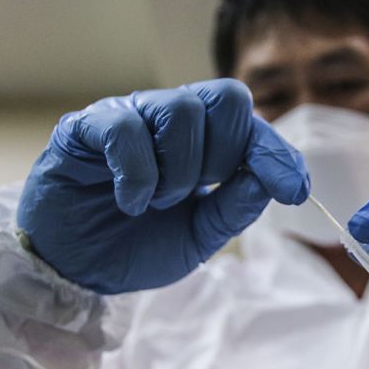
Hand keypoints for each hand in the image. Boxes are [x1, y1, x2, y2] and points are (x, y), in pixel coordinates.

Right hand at [17, 79, 308, 293]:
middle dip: (224, 155)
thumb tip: (272, 179)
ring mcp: (129, 116)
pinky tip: (130, 201)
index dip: (277, 154)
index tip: (294, 191)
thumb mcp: (199, 237)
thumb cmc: (135, 245)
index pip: (252, 125)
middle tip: (197, 193)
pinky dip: (139, 173)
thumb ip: (235, 206)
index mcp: (203, 140)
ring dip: (179, 171)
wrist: (74, 270)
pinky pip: (126, 128)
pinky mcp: (85, 128)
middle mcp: (168, 118)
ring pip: (182, 109)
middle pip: (227, 97)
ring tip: (156, 203)